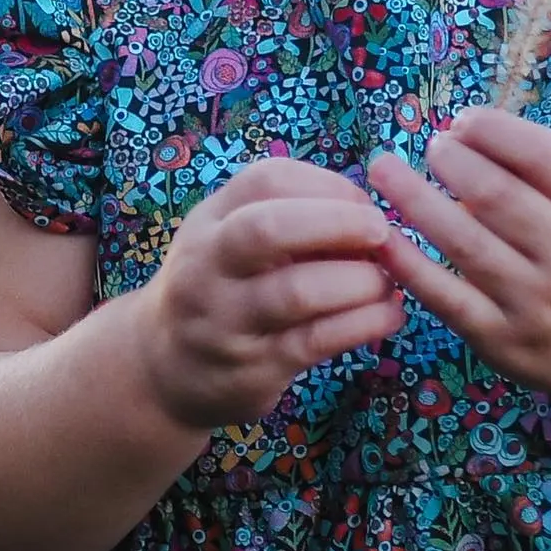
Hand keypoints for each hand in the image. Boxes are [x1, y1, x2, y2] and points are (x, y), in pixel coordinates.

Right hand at [126, 157, 404, 429]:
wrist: (162, 370)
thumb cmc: (216, 290)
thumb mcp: (226, 241)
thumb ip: (283, 219)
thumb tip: (368, 212)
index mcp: (208, 223)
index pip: (266, 181)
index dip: (326, 186)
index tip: (363, 204)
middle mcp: (207, 267)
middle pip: (267, 229)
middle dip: (337, 223)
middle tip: (382, 233)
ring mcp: (225, 321)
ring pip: (297, 292)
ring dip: (358, 282)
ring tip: (385, 283)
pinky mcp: (251, 368)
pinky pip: (315, 341)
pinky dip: (363, 324)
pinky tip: (387, 316)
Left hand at [361, 109, 550, 402]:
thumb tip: (471, 132)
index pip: (543, 156)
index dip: (494, 130)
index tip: (462, 120)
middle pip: (496, 196)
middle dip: (452, 161)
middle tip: (431, 146)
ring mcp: (538, 304)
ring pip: (463, 243)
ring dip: (414, 200)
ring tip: (384, 171)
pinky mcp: (504, 341)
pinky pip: (445, 297)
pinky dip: (407, 264)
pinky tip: (381, 237)